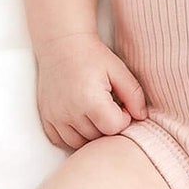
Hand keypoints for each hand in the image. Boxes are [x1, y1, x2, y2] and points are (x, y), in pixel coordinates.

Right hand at [33, 32, 149, 150]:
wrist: (62, 45)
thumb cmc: (92, 56)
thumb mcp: (118, 70)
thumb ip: (134, 95)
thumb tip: (141, 117)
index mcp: (90, 100)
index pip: (114, 128)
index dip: (123, 118)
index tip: (121, 105)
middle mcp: (70, 112)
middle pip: (97, 137)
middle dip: (108, 126)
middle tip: (109, 106)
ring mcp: (55, 117)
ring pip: (79, 143)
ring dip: (91, 133)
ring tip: (95, 112)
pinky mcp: (46, 118)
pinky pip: (62, 141)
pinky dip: (73, 136)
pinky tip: (80, 118)